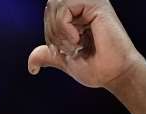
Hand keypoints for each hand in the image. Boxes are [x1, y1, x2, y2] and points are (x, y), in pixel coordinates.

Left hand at [27, 0, 145, 88]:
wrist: (114, 74)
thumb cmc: (96, 68)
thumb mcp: (65, 60)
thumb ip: (48, 55)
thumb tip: (31, 66)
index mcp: (78, 15)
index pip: (50, 13)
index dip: (49, 34)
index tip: (66, 51)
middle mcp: (85, 5)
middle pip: (50, 6)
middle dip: (52, 32)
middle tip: (69, 49)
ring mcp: (91, 2)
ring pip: (55, 4)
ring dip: (58, 31)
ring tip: (74, 45)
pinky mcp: (96, 3)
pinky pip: (63, 7)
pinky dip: (64, 27)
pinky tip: (78, 39)